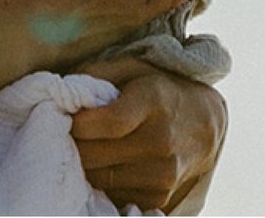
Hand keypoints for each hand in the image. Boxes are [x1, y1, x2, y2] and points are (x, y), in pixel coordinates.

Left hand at [71, 56, 226, 214]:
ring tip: (89, 146)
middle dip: (74, 143)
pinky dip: (104, 179)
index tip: (68, 117)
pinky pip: (113, 193)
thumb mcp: (133, 67)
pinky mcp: (159, 196)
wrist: (204, 124)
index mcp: (153, 102)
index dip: (79, 123)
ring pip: (98, 178)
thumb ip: (96, 73)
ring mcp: (162, 173)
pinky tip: (108, 163)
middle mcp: (161, 141)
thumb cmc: (160, 90)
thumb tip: (60, 92)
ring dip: (86, 164)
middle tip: (69, 133)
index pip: (107, 122)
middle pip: (95, 155)